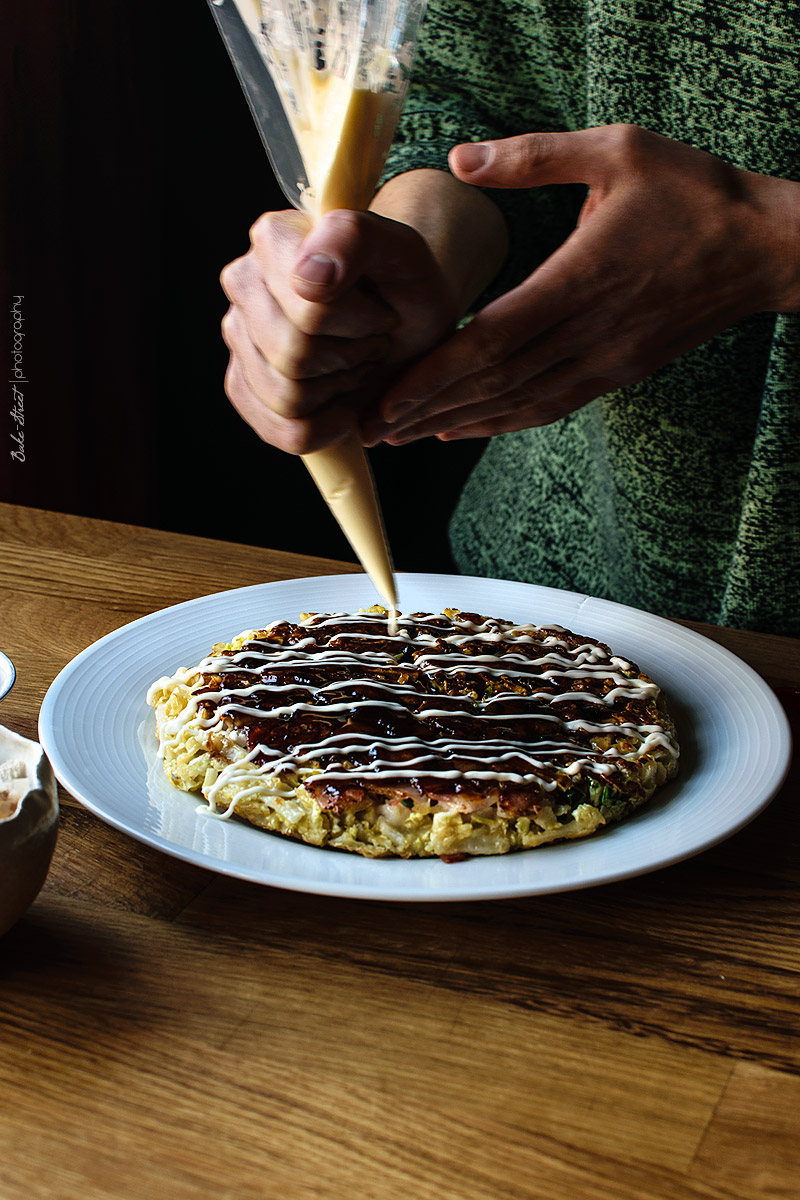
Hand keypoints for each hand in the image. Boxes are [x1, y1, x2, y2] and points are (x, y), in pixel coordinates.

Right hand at [219, 207, 458, 453]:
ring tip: (356, 361)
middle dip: (351, 359)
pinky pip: (280, 430)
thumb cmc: (404, 286)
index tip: (382, 313)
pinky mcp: (242, 383)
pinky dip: (324, 428)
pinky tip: (340, 402)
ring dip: (338, 390)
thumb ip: (355, 239)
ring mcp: (237, 335)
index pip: (311, 312)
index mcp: (273, 239)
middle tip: (373, 341)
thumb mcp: (403, 251)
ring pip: (286, 398)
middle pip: (294, 357)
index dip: (361, 325)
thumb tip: (308, 276)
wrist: (404, 321)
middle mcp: (243, 282)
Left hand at [371, 124, 799, 443]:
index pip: (494, 340)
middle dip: (427, 408)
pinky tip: (463, 428)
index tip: (386, 396)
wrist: (762, 248)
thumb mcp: (618, 149)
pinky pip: (550, 407)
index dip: (436, 374)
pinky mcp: (616, 372)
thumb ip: (535, 155)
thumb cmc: (691, 194)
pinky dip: (502, 422)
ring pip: (518, 404)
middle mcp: (589, 333)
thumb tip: (460, 158)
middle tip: (370, 427)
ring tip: (401, 436)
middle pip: (495, 383)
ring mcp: (604, 361)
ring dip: (456, 422)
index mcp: (581, 280)